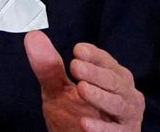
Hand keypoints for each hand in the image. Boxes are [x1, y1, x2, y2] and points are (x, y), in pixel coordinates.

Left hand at [25, 30, 143, 131]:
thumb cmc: (74, 113)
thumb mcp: (57, 89)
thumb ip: (48, 66)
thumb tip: (33, 36)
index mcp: (112, 76)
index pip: (106, 61)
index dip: (93, 55)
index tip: (77, 50)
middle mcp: (124, 93)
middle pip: (113, 80)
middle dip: (94, 73)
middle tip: (76, 66)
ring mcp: (126, 116)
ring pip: (117, 104)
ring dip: (99, 96)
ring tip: (81, 89)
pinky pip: (114, 131)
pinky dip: (100, 127)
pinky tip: (84, 123)